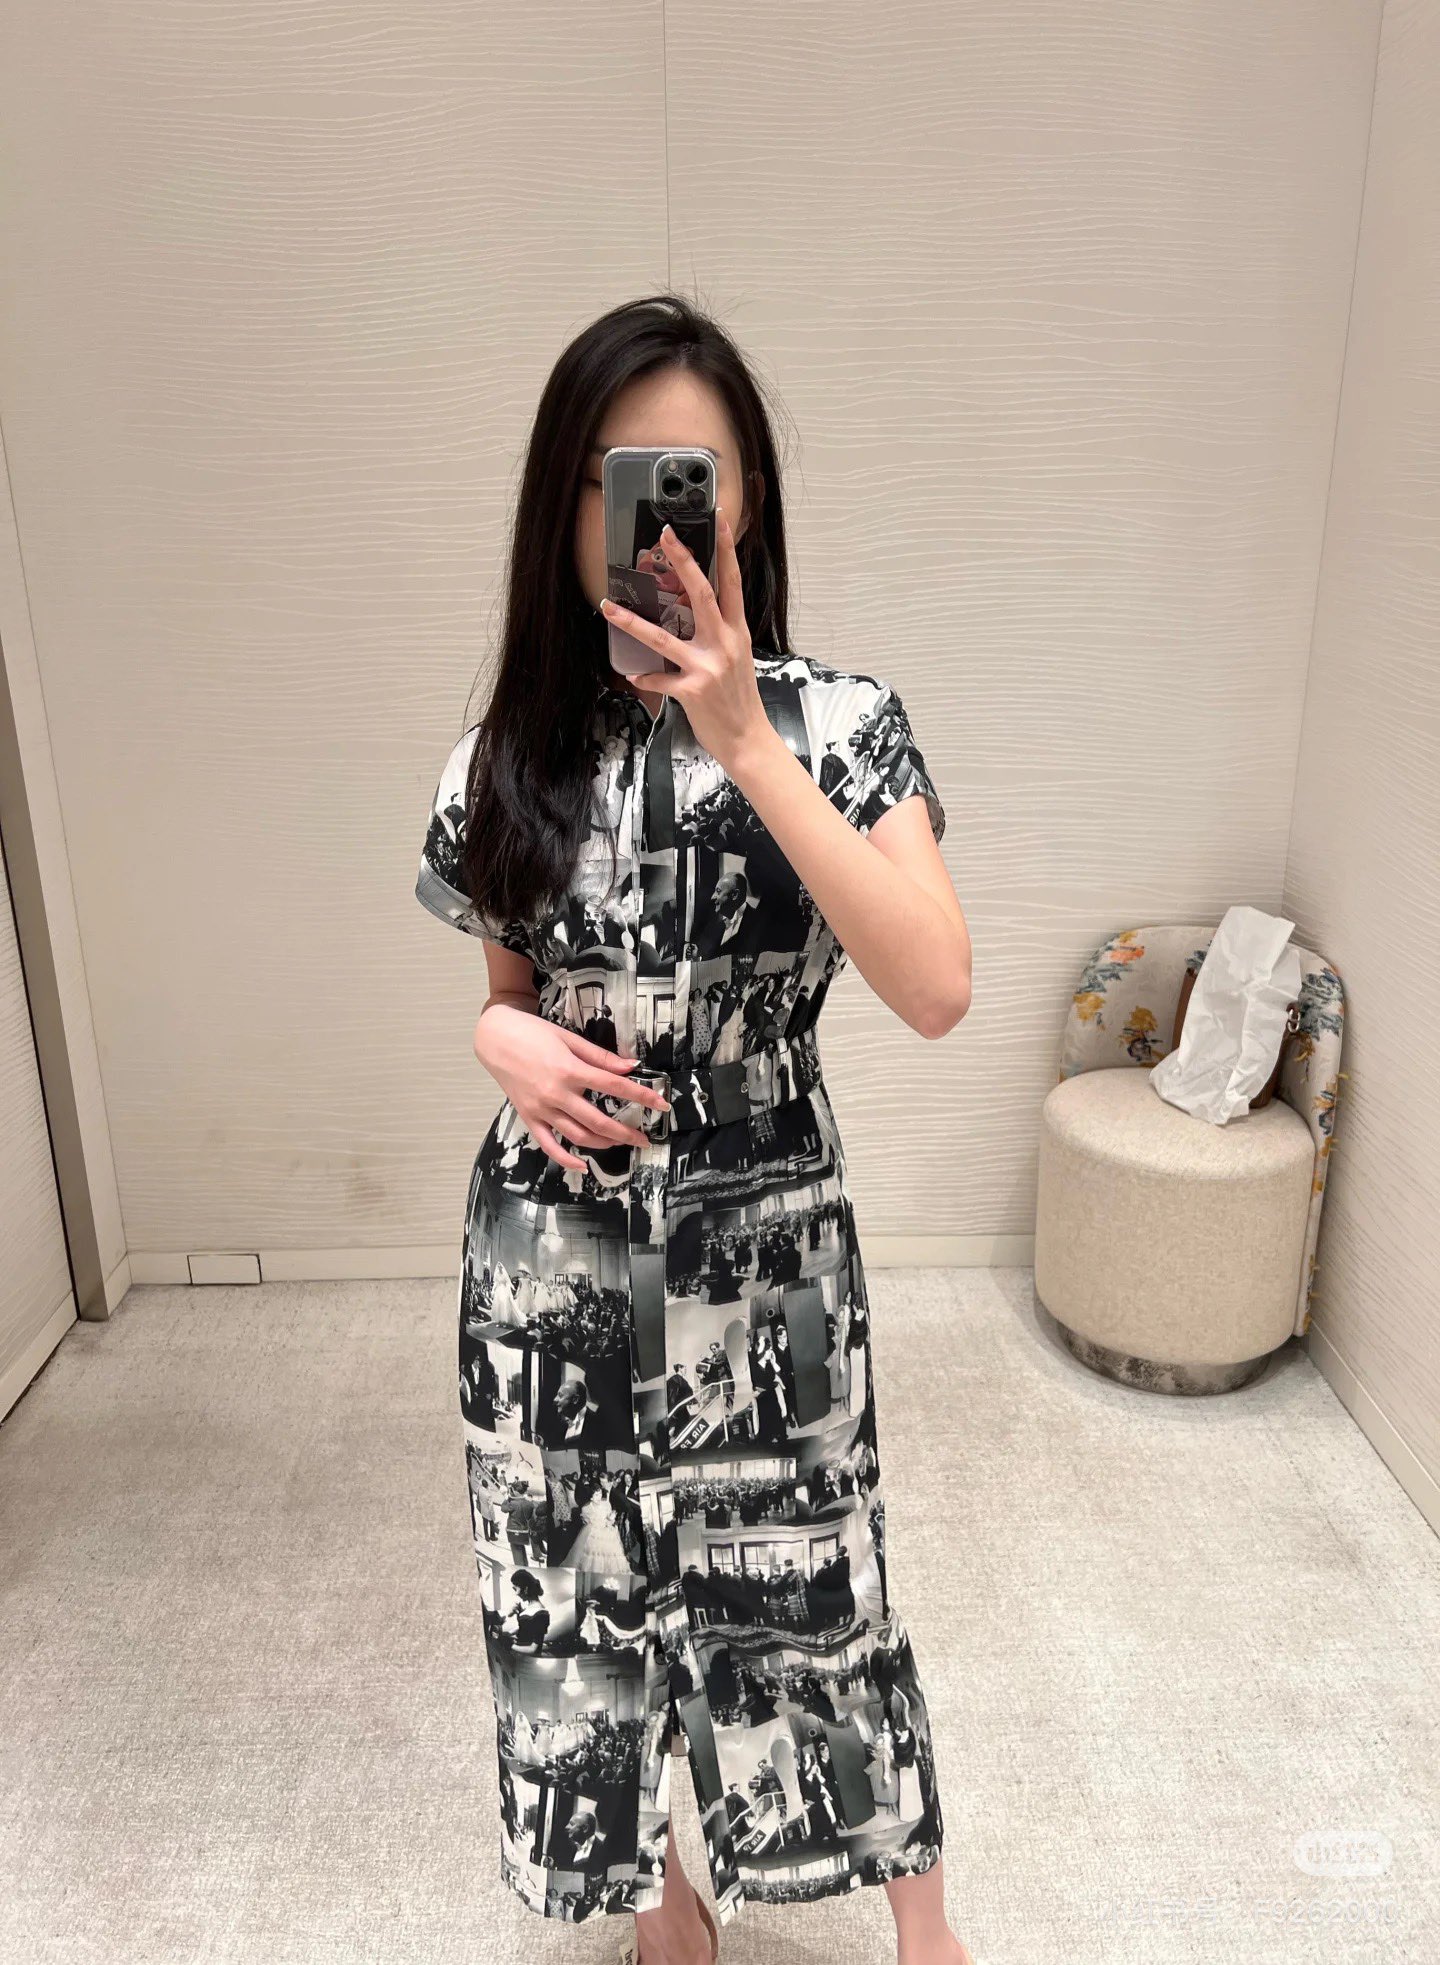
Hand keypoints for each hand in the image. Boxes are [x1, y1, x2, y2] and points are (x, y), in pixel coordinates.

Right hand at [474, 1004, 669, 1170]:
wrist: (495, 1038)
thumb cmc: (533, 1033)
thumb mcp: (570, 1039)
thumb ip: (600, 1056)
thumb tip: (630, 1067)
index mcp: (571, 1070)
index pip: (615, 1087)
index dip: (642, 1096)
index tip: (662, 1104)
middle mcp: (557, 1094)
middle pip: (600, 1121)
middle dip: (627, 1132)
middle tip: (645, 1138)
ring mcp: (542, 1109)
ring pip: (578, 1136)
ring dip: (604, 1144)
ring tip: (621, 1143)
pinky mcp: (529, 1118)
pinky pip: (549, 1145)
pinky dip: (565, 1159)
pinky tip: (581, 1165)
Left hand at [599, 505, 772, 771]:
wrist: (747, 739)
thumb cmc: (739, 699)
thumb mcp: (737, 659)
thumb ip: (719, 635)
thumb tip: (696, 614)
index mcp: (737, 632)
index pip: (733, 582)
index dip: (726, 549)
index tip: (718, 520)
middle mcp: (724, 643)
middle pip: (702, 593)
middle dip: (683, 561)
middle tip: (665, 534)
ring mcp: (708, 666)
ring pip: (664, 636)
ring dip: (632, 622)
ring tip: (608, 607)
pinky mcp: (692, 690)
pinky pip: (659, 678)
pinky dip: (645, 677)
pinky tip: (634, 675)